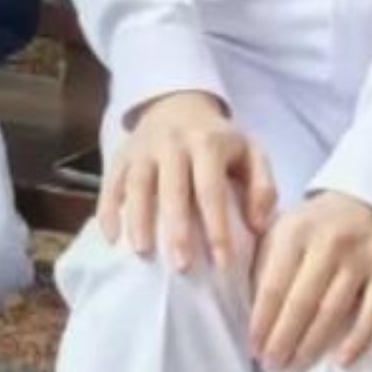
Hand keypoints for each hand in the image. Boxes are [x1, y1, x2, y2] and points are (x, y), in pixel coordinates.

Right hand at [98, 90, 278, 273]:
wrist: (178, 104)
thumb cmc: (219, 140)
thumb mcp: (251, 153)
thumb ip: (263, 188)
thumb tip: (257, 226)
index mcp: (208, 143)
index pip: (211, 190)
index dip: (216, 228)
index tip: (222, 265)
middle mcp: (172, 143)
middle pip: (172, 188)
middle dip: (176, 229)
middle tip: (181, 266)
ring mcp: (143, 148)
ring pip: (137, 184)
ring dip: (138, 220)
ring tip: (143, 253)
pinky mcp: (121, 154)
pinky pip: (111, 182)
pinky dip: (108, 210)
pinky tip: (112, 238)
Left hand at [249, 191, 371, 371]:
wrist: (368, 198)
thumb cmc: (316, 225)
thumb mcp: (285, 230)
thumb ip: (267, 263)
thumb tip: (251, 311)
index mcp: (295, 232)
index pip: (274, 285)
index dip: (262, 320)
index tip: (253, 347)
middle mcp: (328, 244)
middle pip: (302, 302)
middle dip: (283, 338)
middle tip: (273, 365)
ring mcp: (361, 258)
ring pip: (333, 310)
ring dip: (312, 344)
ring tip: (296, 365)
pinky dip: (358, 339)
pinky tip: (342, 360)